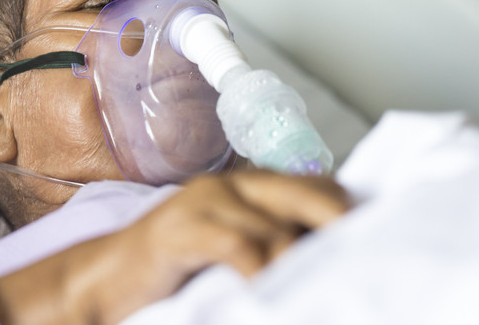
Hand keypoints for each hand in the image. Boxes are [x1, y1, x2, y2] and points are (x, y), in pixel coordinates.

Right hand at [0, 169, 349, 324]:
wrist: (101, 285)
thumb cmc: (170, 276)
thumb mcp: (230, 257)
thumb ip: (269, 249)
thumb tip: (328, 267)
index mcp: (247, 189)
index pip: (316, 185)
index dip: (345, 211)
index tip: (377, 240)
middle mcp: (230, 185)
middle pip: (306, 193)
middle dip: (339, 224)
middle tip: (368, 257)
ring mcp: (203, 202)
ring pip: (276, 225)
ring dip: (299, 262)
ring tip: (318, 291)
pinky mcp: (179, 230)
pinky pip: (237, 246)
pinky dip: (260, 272)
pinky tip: (267, 293)